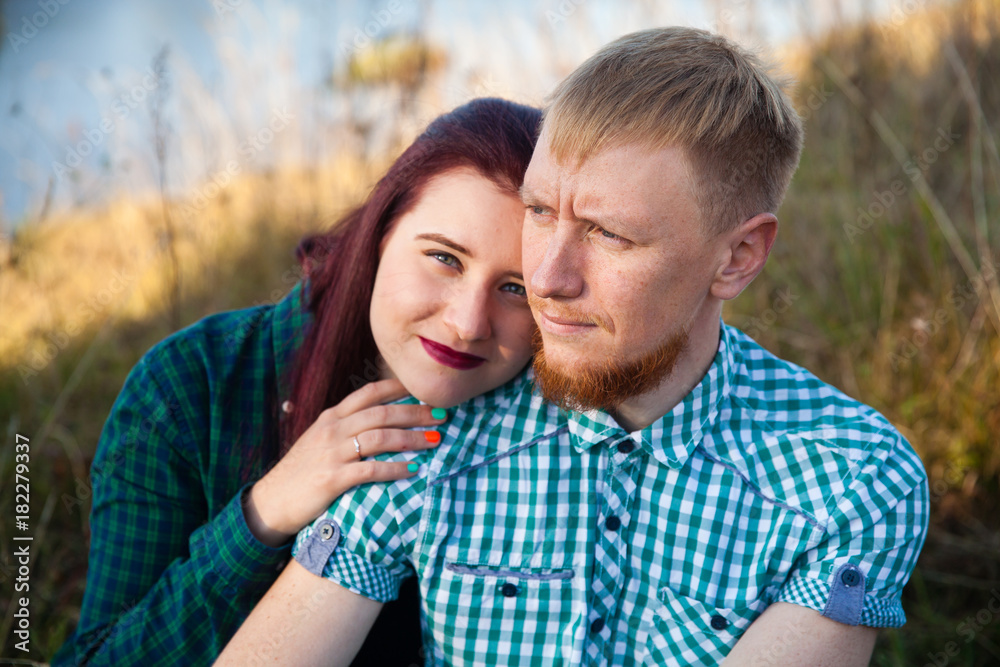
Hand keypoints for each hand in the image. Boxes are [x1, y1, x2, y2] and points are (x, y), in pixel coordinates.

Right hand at [243, 379, 445, 546]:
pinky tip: (413, 470)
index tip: (424, 389)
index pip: (369, 393)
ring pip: (381, 438)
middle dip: (416, 413)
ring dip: (412, 438)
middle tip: (442, 415)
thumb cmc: (301, 471)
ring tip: (435, 441)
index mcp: (332, 417)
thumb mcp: (319, 439)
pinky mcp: (333, 479)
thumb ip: (345, 427)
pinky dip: (395, 468)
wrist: (271, 501)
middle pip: (382, 413)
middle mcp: (333, 429)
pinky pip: (371, 469)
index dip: (399, 388)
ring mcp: (332, 453)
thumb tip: (379, 420)